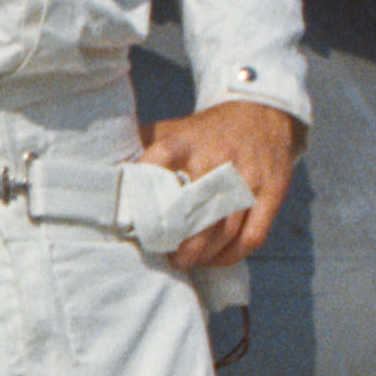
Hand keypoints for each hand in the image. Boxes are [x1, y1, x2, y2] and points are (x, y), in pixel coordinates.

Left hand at [137, 99, 302, 267]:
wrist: (261, 113)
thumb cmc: (206, 132)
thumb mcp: (173, 129)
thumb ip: (141, 147)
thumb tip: (104, 173)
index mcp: (186, 142)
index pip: (159, 160)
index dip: (144, 188)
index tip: (135, 219)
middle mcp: (216, 159)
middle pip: (195, 211)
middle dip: (178, 242)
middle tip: (166, 256)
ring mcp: (246, 178)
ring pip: (224, 230)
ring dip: (203, 254)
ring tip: (186, 261)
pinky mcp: (271, 193)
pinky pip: (252, 236)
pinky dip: (232, 255)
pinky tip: (216, 259)